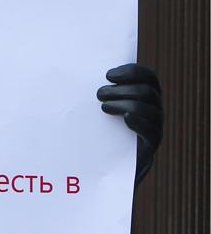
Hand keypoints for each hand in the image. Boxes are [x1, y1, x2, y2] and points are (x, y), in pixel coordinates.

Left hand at [97, 63, 162, 183]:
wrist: (108, 162)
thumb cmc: (100, 128)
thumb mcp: (100, 106)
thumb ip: (100, 90)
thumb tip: (79, 71)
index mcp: (146, 95)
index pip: (147, 76)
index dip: (131, 71)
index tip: (108, 75)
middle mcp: (154, 109)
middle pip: (147, 91)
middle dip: (122, 90)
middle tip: (99, 94)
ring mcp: (154, 127)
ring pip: (148, 109)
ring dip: (124, 104)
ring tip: (104, 107)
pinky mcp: (150, 145)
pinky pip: (151, 132)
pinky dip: (138, 123)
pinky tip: (125, 119)